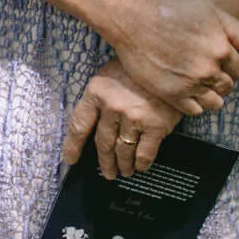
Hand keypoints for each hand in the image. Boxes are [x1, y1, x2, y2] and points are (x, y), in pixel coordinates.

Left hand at [64, 58, 182, 178]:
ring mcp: (134, 118)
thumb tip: (93, 127)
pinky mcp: (155, 126)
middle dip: (104, 162)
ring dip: (122, 165)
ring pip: (122, 151)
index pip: (78, 125)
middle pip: (102, 143)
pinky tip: (140, 167)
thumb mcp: (108, 77)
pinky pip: (145, 152)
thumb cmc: (134, 70)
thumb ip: (98, 100)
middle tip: (106, 173)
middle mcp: (112, 107)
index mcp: (96, 93)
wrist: (168, 65)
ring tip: (124, 172)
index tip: (70, 160)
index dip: (73, 146)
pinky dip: (141, 163)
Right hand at [105, 0, 238, 116]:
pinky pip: (194, 110)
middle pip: (226, 86)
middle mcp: (209, 69)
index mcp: (221, 49)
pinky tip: (185, 92)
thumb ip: (235, 29)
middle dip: (219, 81)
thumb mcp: (207, 10)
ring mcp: (191, 83)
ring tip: (196, 86)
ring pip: (214, 102)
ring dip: (209, 96)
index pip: (237, 69)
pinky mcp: (172, 94)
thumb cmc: (168, 10)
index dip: (227, 66)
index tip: (214, 63)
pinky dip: (194, 104)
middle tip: (203, 73)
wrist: (131, 18)